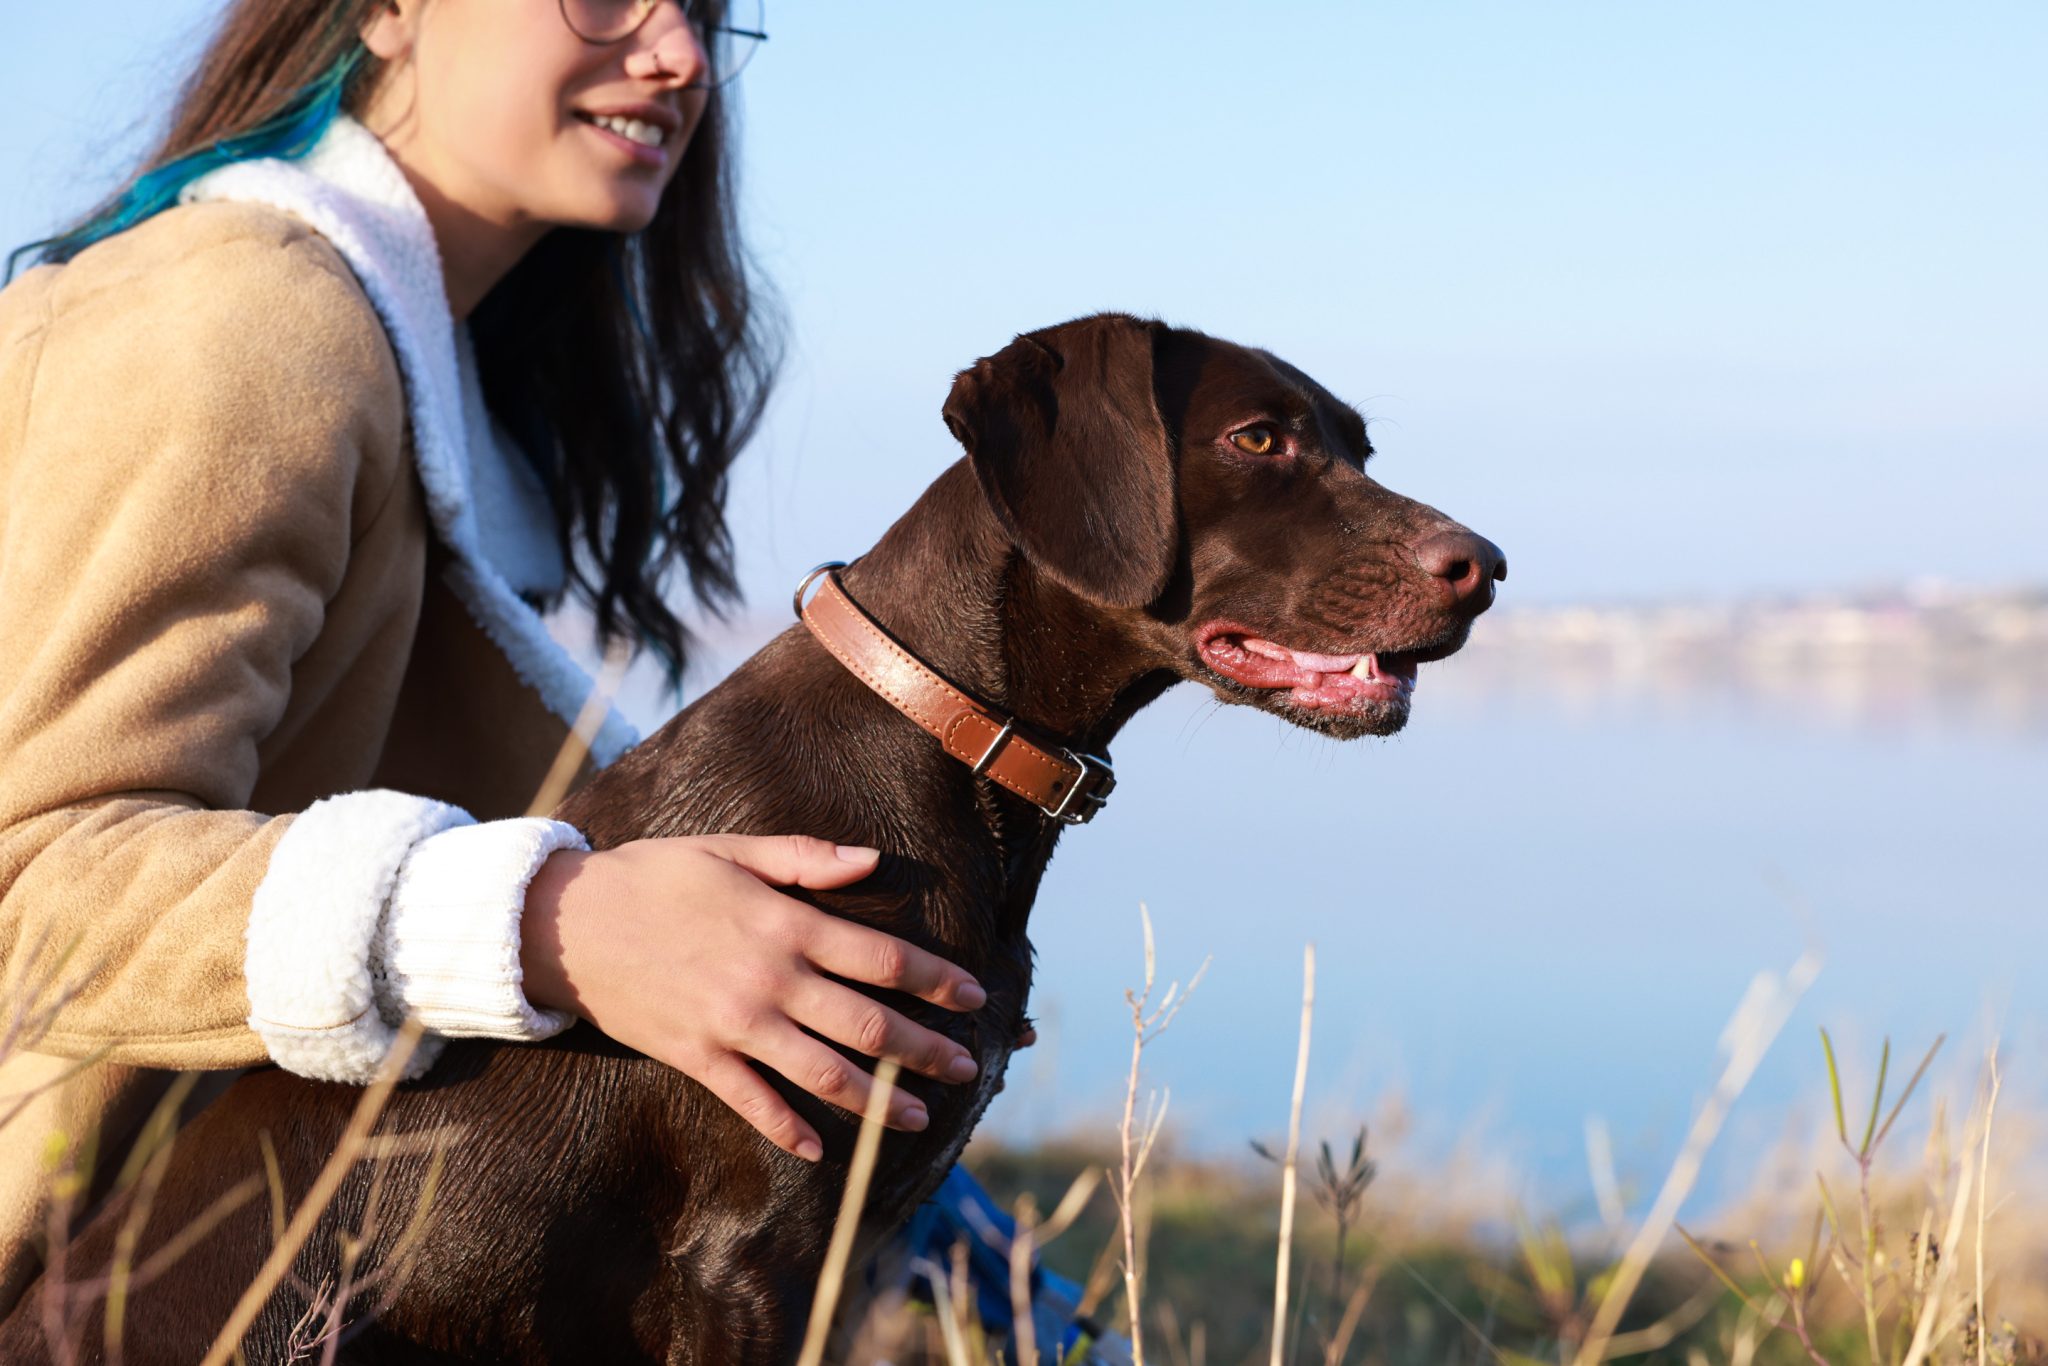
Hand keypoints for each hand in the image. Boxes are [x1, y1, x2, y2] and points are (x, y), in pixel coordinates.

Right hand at [519, 834, 984, 1161]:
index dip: (933, 978)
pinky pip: (751, 1101)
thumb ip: (806, 857)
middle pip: (866, 1022)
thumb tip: (872, 860)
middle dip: (923, 1048)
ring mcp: (734, 1023)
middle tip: (966, 1067)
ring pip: (822, 1071)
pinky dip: (786, 1127)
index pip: (880, 956)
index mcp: (786, 923)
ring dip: (876, 1099)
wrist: (566, 924)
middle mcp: (770, 978)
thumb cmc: (655, 876)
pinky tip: (818, 1148)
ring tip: (919, 1118)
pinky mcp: (697, 1056)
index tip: (973, 995)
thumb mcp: (733, 849)